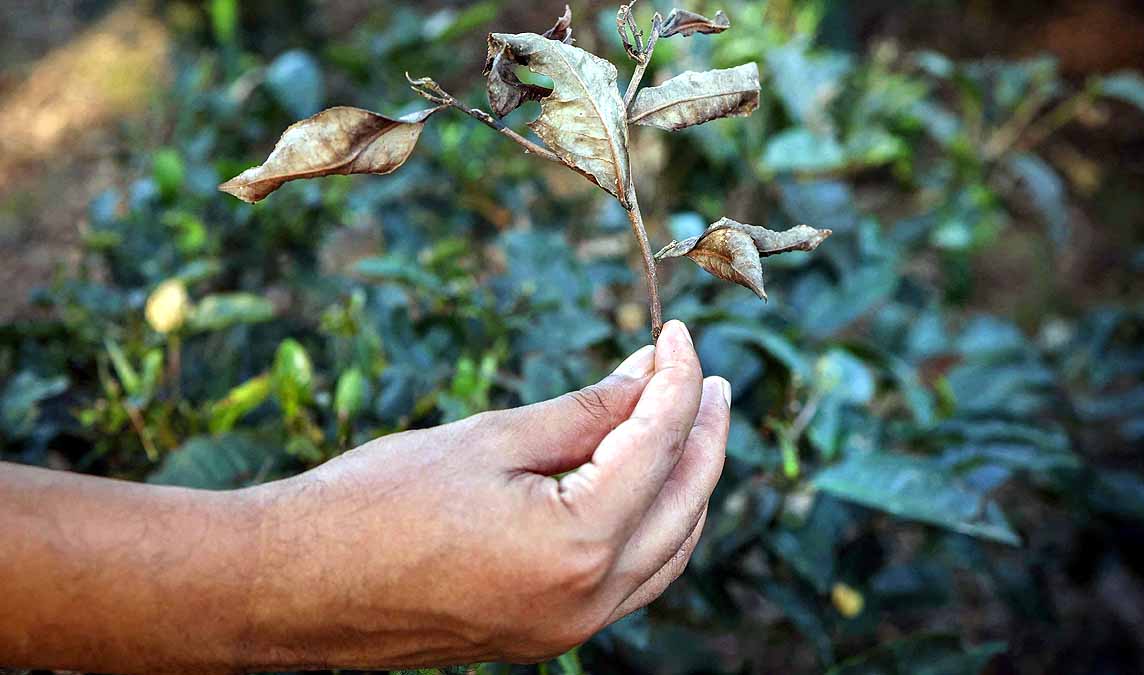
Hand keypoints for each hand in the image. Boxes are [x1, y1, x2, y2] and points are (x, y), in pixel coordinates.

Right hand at [242, 319, 730, 668]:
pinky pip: (630, 579)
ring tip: (688, 423)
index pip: (657, 446)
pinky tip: (642, 484)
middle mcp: (586, 602)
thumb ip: (585, 413)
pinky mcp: (545, 634)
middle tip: (704, 377)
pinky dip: (650, 527)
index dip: (673, 380)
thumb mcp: (490, 441)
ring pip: (666, 551)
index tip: (675, 334)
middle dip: (701, 435)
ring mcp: (567, 629)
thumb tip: (648, 374)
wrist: (292, 585)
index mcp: (575, 546)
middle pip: (682, 505)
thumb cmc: (374, 501)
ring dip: (685, 485)